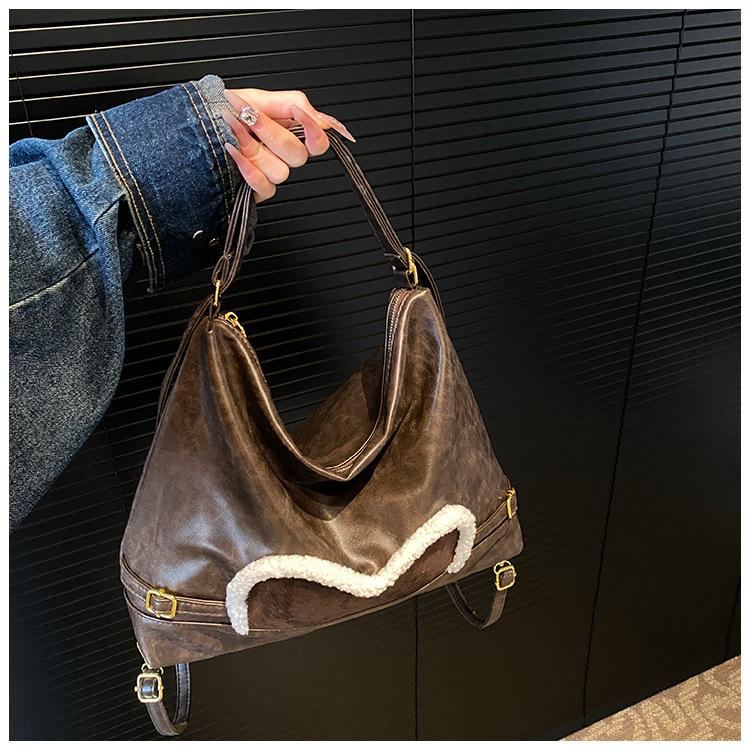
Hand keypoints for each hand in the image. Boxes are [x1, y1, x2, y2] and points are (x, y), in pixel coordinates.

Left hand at [222, 89, 354, 201]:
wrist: (194, 125)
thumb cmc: (224, 111)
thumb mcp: (258, 98)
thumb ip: (293, 104)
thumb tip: (322, 119)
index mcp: (288, 133)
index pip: (318, 143)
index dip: (316, 134)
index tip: (302, 116)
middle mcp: (281, 156)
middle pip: (298, 156)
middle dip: (271, 133)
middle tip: (250, 115)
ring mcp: (270, 173)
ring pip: (281, 172)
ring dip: (254, 149)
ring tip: (232, 129)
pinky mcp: (257, 190)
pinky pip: (265, 187)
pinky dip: (248, 169)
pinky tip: (233, 151)